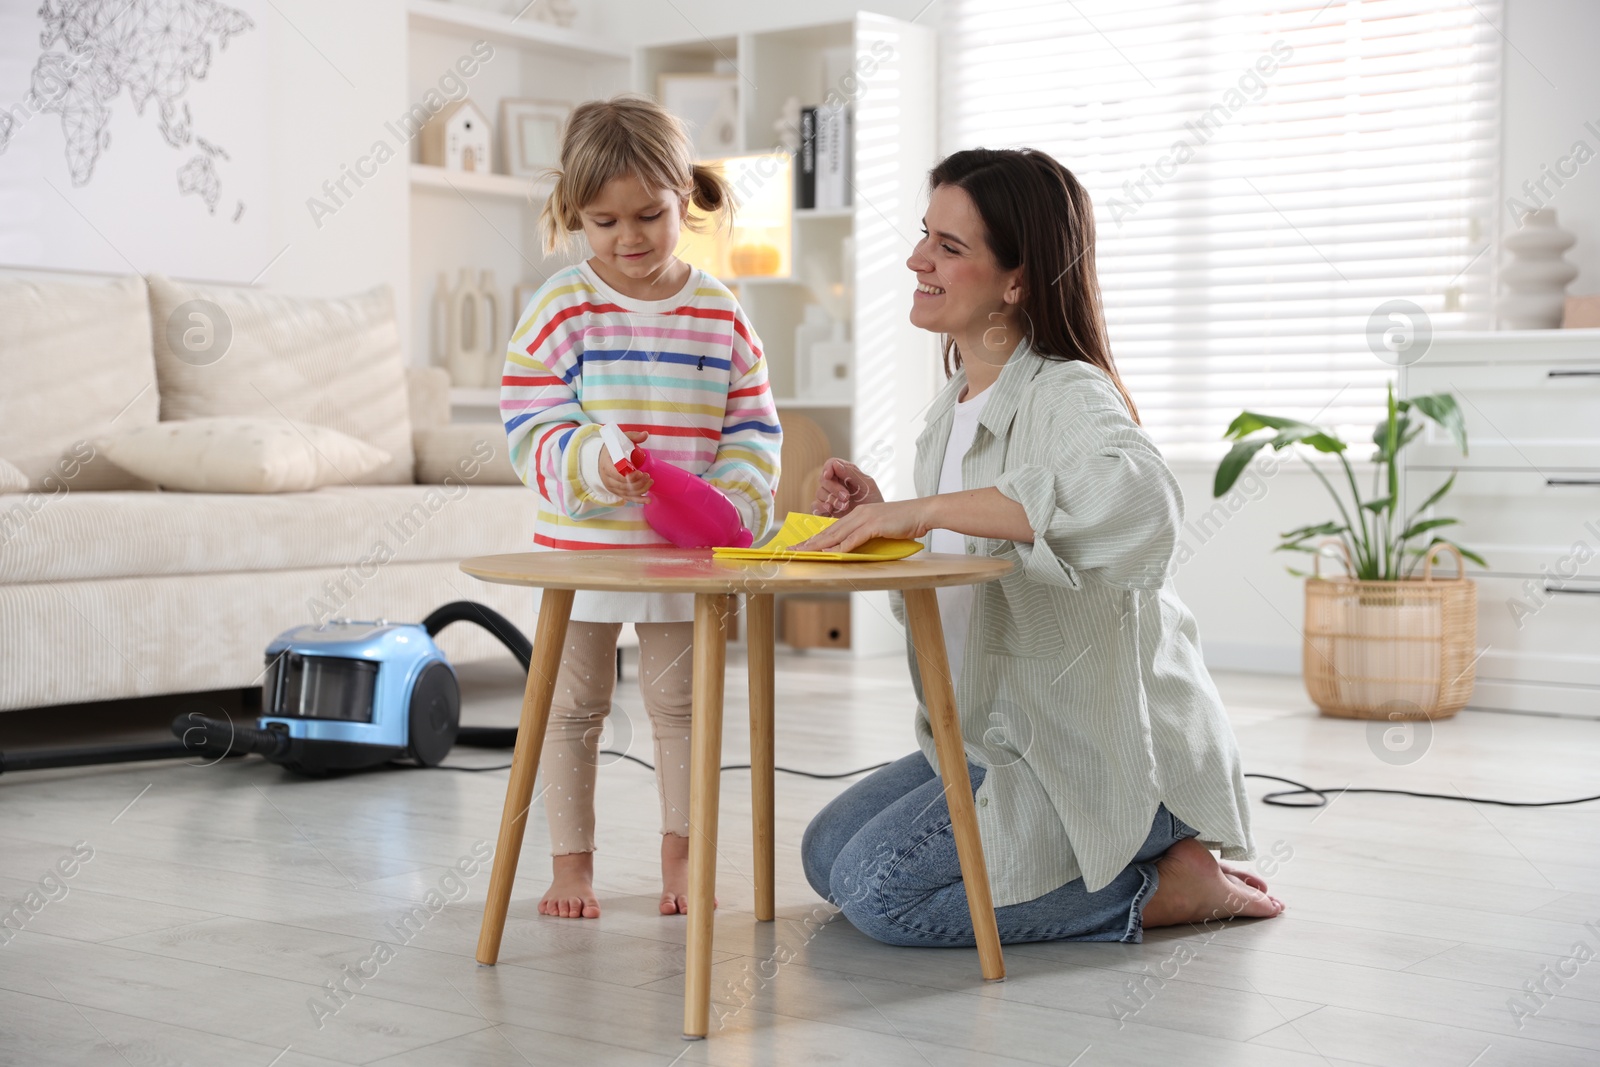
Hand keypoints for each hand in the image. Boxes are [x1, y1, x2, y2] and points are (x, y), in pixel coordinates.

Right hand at [598, 430, 652, 501]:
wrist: (601, 458)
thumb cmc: (612, 449)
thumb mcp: (620, 440)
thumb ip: (633, 436)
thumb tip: (645, 434)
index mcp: (607, 465)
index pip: (618, 475)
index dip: (631, 476)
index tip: (641, 472)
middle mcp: (608, 479)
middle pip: (624, 485)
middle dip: (639, 482)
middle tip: (648, 476)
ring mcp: (612, 487)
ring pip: (627, 492)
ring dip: (641, 489)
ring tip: (650, 481)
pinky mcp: (617, 491)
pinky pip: (628, 498)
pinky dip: (638, 500)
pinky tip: (648, 500)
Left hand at [793, 500, 937, 552]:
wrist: (921, 513)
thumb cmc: (903, 522)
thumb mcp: (880, 528)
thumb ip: (866, 535)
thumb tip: (853, 548)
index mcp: (858, 513)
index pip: (833, 528)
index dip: (816, 538)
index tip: (802, 546)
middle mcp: (858, 514)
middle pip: (830, 531)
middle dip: (810, 542)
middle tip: (794, 550)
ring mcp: (866, 518)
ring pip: (838, 534)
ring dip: (820, 545)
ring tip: (806, 553)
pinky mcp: (874, 525)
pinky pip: (854, 538)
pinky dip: (842, 547)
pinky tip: (832, 554)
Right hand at [812, 458, 882, 517]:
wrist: (875, 523)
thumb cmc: (874, 502)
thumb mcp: (867, 485)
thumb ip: (852, 473)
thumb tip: (835, 464)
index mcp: (845, 474)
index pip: (831, 464)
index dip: (828, 468)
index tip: (828, 475)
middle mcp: (835, 484)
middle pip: (823, 479)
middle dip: (833, 488)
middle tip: (846, 497)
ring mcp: (829, 498)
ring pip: (819, 493)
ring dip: (831, 499)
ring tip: (845, 506)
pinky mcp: (825, 511)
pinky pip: (815, 506)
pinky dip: (820, 507)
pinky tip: (830, 509)